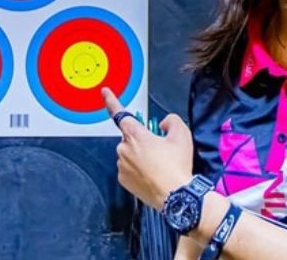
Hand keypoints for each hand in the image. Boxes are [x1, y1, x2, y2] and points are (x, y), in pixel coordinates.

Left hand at [102, 87, 194, 210]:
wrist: (176, 195)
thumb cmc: (177, 165)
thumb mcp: (182, 135)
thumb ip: (171, 121)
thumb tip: (163, 125)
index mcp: (135, 135)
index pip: (120, 113)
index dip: (111, 101)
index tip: (104, 92)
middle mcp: (124, 149)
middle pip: (131, 138)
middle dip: (143, 140)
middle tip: (161, 150)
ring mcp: (121, 166)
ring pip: (129, 154)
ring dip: (140, 156)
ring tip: (158, 166)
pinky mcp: (122, 180)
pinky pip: (128, 168)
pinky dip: (138, 169)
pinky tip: (152, 175)